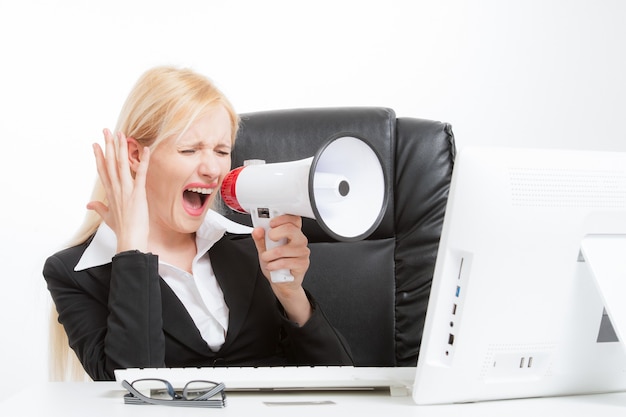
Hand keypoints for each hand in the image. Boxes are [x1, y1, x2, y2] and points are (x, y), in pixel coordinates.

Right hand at [87, 129, 150, 252]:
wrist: (129, 239)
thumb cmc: (121, 229)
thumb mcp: (107, 217)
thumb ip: (99, 208)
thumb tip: (89, 204)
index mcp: (110, 193)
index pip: (102, 170)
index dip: (99, 156)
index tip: (96, 144)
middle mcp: (116, 189)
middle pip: (110, 163)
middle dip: (108, 146)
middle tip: (106, 130)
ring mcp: (126, 190)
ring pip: (122, 165)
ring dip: (121, 148)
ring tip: (120, 134)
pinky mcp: (138, 193)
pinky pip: (141, 174)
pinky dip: (144, 161)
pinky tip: (146, 150)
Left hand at [251, 214, 312, 324]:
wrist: (283, 282)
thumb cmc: (276, 264)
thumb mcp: (264, 250)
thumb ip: (260, 239)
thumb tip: (257, 230)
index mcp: (292, 233)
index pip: (292, 219)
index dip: (282, 218)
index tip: (271, 223)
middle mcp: (299, 240)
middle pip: (291, 229)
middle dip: (275, 233)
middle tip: (269, 239)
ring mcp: (302, 252)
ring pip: (284, 248)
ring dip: (270, 255)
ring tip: (267, 258)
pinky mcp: (302, 263)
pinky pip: (285, 262)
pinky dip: (274, 265)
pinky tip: (272, 266)